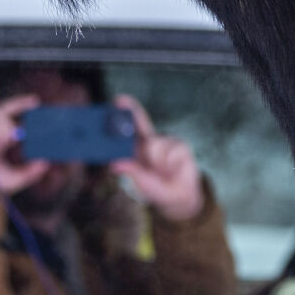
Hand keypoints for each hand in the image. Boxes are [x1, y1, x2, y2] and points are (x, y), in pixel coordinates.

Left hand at [109, 94, 204, 222]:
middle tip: (120, 99)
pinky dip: (171, 163)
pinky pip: (171, 151)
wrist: (181, 195)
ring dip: (158, 162)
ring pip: (155, 145)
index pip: (128, 129)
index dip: (122, 116)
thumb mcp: (142, 182)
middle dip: (132, 109)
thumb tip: (114, 165)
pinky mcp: (180, 145)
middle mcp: (151, 141)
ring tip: (163, 171)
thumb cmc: (157, 188)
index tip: (115, 102)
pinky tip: (174, 168)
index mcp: (138, 149)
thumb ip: (131, 172)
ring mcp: (166, 141)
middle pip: (141, 121)